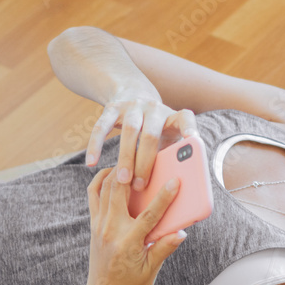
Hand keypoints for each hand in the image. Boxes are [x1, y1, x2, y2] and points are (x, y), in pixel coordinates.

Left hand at [82, 166, 186, 284]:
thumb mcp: (152, 271)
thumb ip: (164, 249)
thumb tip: (181, 233)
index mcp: (129, 244)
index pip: (149, 215)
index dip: (164, 197)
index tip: (176, 181)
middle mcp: (110, 231)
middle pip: (119, 191)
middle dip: (132, 171)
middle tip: (145, 155)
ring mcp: (99, 226)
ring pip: (103, 189)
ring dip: (115, 171)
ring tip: (130, 159)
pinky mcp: (94, 225)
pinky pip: (94, 195)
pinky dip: (101, 180)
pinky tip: (113, 173)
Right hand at [84, 88, 198, 191]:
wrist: (133, 94)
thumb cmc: (155, 130)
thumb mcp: (166, 139)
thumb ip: (169, 157)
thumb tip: (169, 190)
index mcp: (172, 117)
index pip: (185, 118)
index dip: (189, 128)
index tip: (193, 140)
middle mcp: (154, 109)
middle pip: (150, 135)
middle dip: (145, 162)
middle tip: (141, 186)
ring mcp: (132, 106)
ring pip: (128, 131)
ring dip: (125, 157)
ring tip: (122, 180)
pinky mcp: (112, 107)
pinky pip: (101, 127)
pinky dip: (95, 145)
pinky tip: (92, 163)